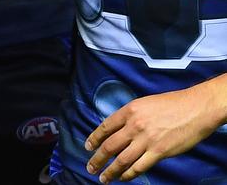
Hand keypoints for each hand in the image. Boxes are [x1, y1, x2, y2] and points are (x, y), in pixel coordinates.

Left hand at [85, 83, 221, 181]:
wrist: (193, 109)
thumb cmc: (171, 104)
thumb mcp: (145, 103)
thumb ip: (131, 116)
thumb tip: (120, 130)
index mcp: (130, 110)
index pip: (106, 126)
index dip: (94, 138)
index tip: (88, 147)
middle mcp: (134, 125)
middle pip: (110, 145)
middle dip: (98, 158)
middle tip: (90, 167)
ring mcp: (146, 140)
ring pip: (122, 160)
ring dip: (110, 171)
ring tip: (103, 177)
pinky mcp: (158, 152)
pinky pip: (138, 167)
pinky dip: (128, 175)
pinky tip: (122, 178)